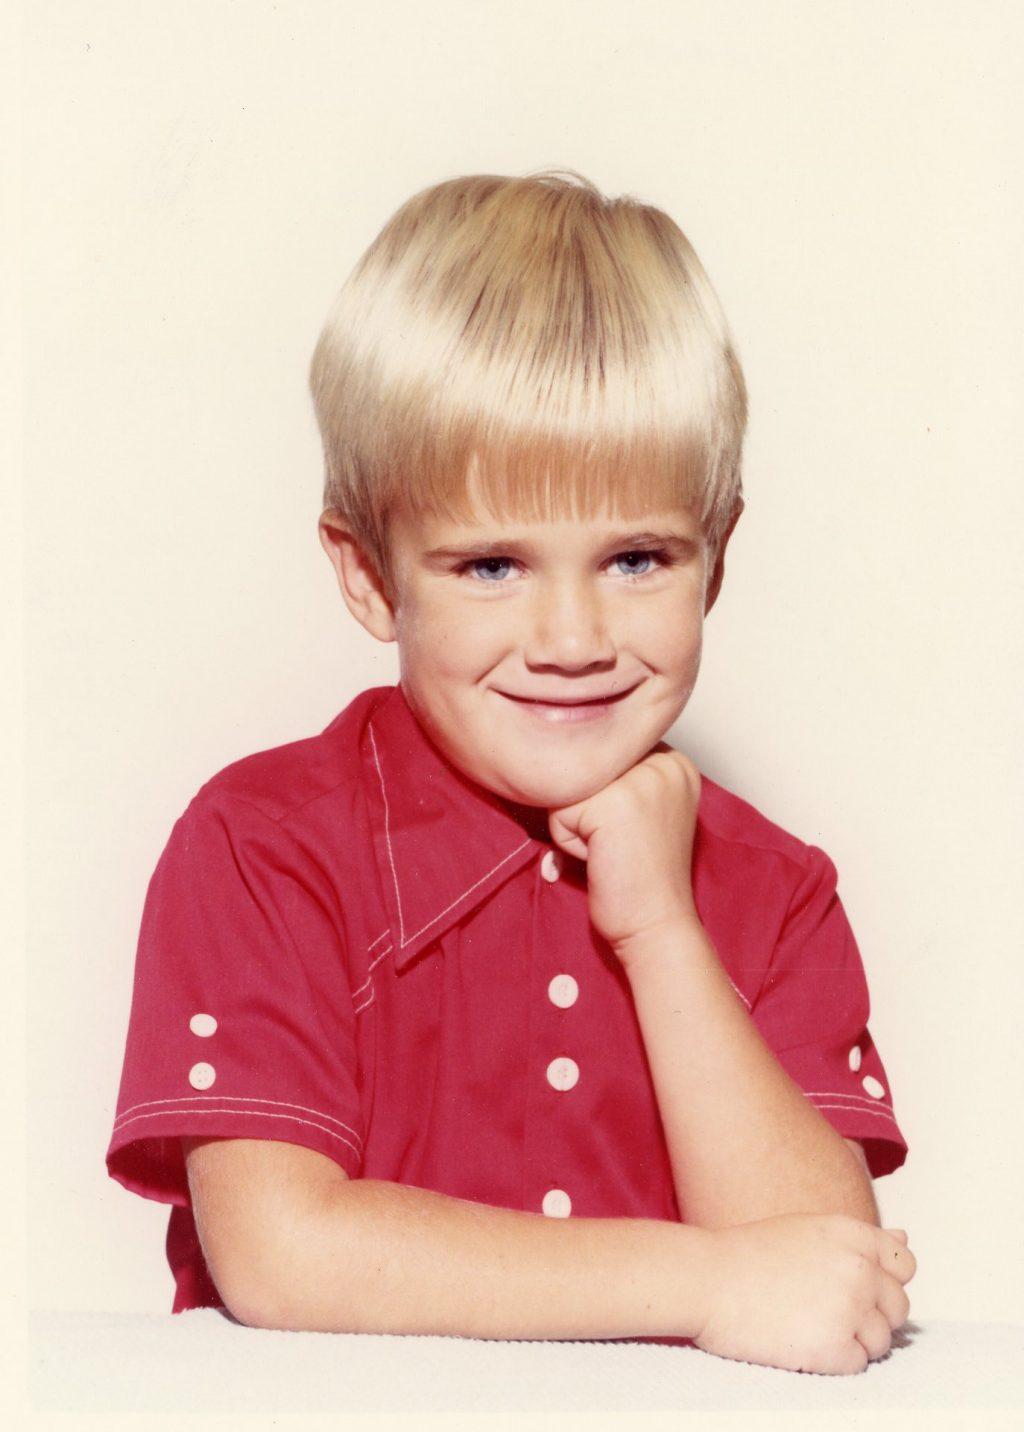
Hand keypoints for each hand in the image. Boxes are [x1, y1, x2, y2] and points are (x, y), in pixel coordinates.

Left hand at [547, 742, 700, 952]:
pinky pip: (558, 812)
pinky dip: (568, 842)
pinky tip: (600, 859)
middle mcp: (665, 762)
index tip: (628, 831)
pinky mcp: (612, 804)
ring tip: (609, 850)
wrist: (655, 926)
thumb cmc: (641, 876)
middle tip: (619, 844)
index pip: (604, 754)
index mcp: (675, 762)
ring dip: (576, 824)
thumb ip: (618, 778)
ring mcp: (641, 780)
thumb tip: (562, 753)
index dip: (600, 796)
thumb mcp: (643, 809)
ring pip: (568, 786)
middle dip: (587, 808)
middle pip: (584, 766)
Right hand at [692, 1213, 915, 1374]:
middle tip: (827, 1312)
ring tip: (810, 1326)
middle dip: (872, 1316)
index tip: (858, 1288)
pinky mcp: (833, 1346)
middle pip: (898, 1307)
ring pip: (882, 1341)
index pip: (905, 1264)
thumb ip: (860, 1239)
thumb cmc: (749, 1254)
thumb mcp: (808, 1230)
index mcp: (852, 1234)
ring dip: (854, 1341)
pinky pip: (858, 1364)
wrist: (706, 1278)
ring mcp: (848, 1307)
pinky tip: (803, 1341)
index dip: (886, 1282)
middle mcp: (858, 1268)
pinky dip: (836, 1361)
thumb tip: (904, 1237)